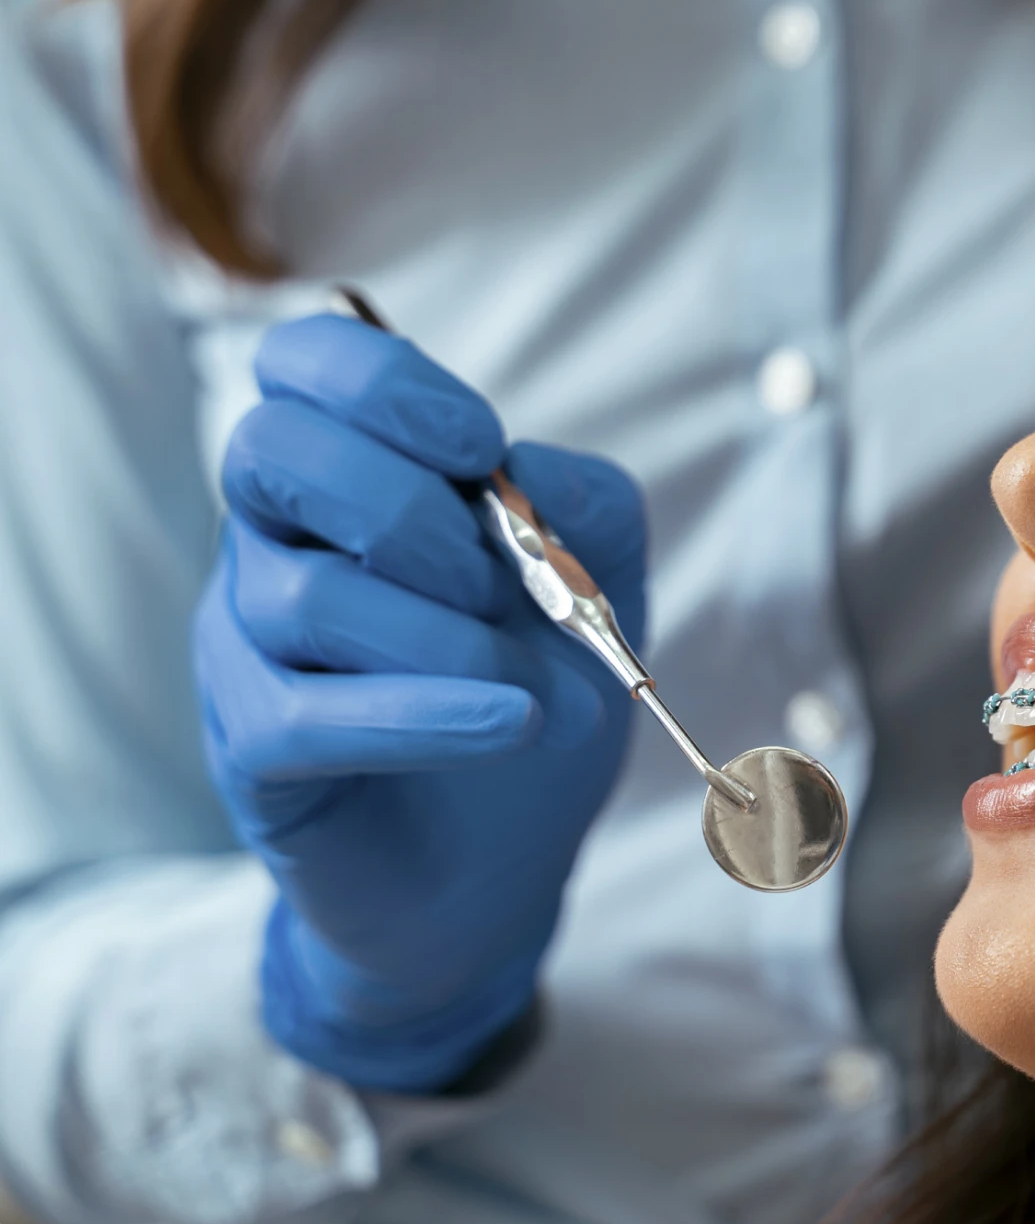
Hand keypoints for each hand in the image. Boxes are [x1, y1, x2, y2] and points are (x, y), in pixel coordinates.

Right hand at [193, 315, 645, 1091]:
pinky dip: (430, 713)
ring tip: (535, 688)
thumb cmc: (532, 691)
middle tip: (496, 578)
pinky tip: (514, 722)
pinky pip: (314, 712)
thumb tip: (527, 472)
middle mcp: (275, 540)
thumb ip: (584, 509)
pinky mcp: (253, 749)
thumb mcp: (597, 586)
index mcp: (349, 473)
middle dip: (407, 505)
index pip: (303, 363)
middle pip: (275, 452)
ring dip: (448, 634)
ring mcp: (248, 645)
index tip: (480, 445)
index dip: (383, 380)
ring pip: (305, 594)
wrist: (499, 860)